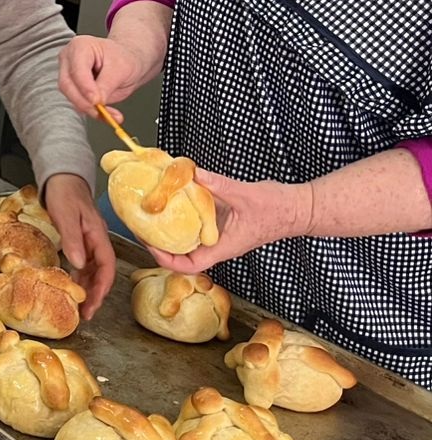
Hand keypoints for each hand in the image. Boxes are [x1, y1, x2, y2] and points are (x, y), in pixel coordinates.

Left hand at [42, 172, 116, 317]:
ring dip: (88, 288)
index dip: (102, 287)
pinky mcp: (79, 240)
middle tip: (86, 313)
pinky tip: (73, 286)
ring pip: (93, 270)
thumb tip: (79, 264)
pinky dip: (80, 276)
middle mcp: (96, 240)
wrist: (62, 177)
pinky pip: (84, 263)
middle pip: (102, 272)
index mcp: (98, 234)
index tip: (93, 304)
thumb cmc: (64, 191)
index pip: (107, 266)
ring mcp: (89, 240)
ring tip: (81, 306)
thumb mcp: (66, 214)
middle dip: (96, 294)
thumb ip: (72, 238)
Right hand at [58, 36, 151, 120]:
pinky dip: (92, 111)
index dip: (85, 88)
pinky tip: (104, 115)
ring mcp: (68, 73)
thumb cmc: (124, 58)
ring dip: (89, 109)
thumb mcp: (121, 69)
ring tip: (108, 115)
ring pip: (70, 96)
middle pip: (67, 84)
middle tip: (101, 111)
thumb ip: (106, 85)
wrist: (128, 62)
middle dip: (84, 102)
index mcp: (80, 47)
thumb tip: (97, 101)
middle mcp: (69, 59)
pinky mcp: (72, 88)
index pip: (77, 70)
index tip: (96, 101)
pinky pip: (77, 103)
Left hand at [149, 168, 312, 274]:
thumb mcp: (245, 194)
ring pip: (188, 240)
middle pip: (182, 255)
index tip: (149, 244)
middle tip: (140, 226)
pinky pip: (198, 225)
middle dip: (159, 244)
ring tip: (149, 215)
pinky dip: (183, 216)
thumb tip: (194, 174)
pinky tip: (173, 201)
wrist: (299, 208)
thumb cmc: (278, 209)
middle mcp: (219, 244)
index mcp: (224, 247)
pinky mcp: (222, 223)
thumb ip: (218, 185)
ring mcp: (220, 235)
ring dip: (168, 231)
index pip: (189, 265)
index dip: (166, 259)